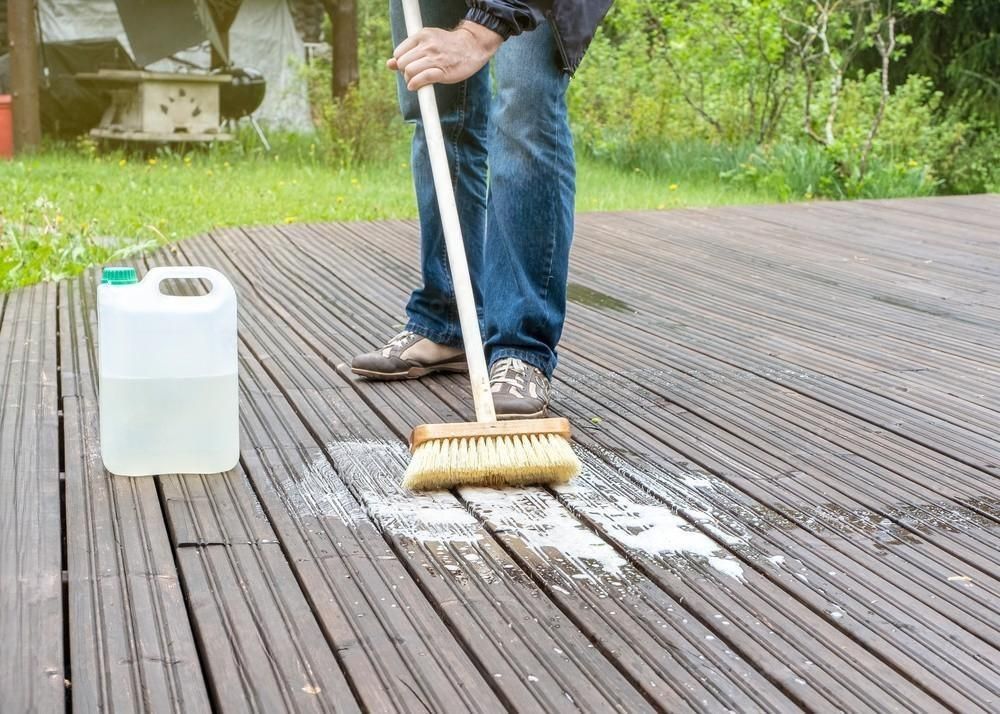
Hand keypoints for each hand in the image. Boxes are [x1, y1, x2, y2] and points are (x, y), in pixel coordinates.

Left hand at [388, 21, 502, 90]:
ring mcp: (435, 58)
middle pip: (402, 63)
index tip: (409, 66)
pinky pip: (422, 78)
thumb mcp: (426, 42)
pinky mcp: (442, 71)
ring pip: (409, 71)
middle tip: (414, 74)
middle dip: (405, 72)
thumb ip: (407, 51)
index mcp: (421, 35)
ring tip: (417, 81)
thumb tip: (389, 64)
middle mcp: (427, 45)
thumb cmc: (447, 46)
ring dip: (410, 80)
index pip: (399, 53)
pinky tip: (415, 87)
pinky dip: (415, 85)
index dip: (401, 63)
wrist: (471, 46)